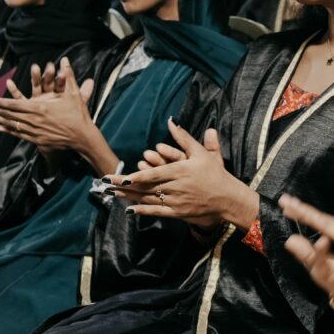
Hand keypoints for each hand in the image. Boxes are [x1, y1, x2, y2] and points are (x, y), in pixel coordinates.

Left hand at [0, 58, 96, 151]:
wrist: (83, 137)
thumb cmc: (78, 114)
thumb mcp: (73, 93)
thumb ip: (68, 76)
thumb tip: (65, 60)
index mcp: (40, 108)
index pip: (15, 105)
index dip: (1, 102)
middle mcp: (35, 121)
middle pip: (10, 115)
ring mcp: (35, 132)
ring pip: (12, 125)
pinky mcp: (38, 140)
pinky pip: (19, 134)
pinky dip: (9, 130)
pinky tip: (0, 127)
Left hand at [103, 120, 257, 230]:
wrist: (228, 198)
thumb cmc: (215, 174)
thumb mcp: (201, 153)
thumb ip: (184, 137)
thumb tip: (171, 121)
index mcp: (179, 171)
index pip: (152, 175)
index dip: (134, 177)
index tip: (120, 178)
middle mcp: (175, 187)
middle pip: (145, 188)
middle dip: (124, 187)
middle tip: (106, 185)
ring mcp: (176, 201)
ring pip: (148, 199)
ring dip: (129, 197)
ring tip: (112, 194)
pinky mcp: (178, 213)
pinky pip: (157, 212)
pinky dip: (143, 211)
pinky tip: (129, 210)